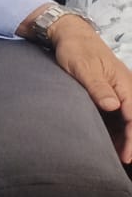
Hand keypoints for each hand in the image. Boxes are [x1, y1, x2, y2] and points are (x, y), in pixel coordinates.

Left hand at [50, 16, 131, 162]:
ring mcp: (118, 92)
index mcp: (125, 84)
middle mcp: (125, 89)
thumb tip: (113, 106)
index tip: (126, 155)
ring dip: (122, 136)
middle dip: (130, 141)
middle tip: (123, 160)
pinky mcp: (108, 93)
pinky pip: (116, 114)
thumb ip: (98, 87)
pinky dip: (114, 128)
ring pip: (125, 119)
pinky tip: (108, 141)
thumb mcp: (84, 68)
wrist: (70, 36)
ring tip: (116, 156)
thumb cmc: (77, 50)